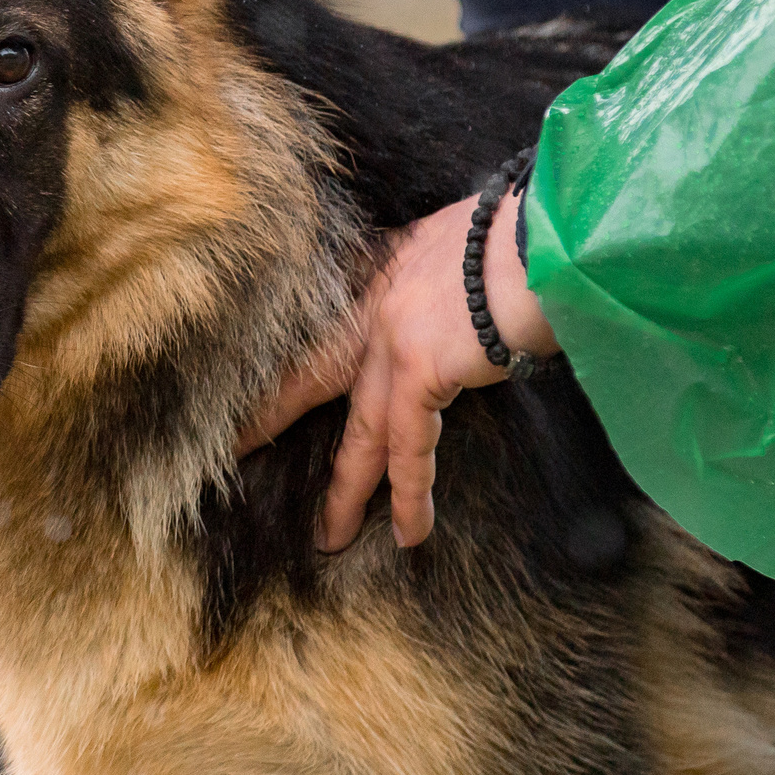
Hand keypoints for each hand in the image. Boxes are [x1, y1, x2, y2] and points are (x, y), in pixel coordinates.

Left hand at [241, 188, 557, 551]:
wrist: (538, 238)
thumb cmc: (514, 236)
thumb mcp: (455, 238)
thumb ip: (432, 271)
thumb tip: (446, 294)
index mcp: (378, 271)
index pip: (322, 321)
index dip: (291, 357)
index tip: (257, 384)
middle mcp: (371, 306)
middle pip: (309, 377)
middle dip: (271, 419)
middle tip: (236, 454)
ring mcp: (389, 341)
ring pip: (359, 434)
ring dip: (345, 492)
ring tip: (329, 538)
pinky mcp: (418, 371)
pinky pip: (409, 452)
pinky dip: (410, 497)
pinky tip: (409, 535)